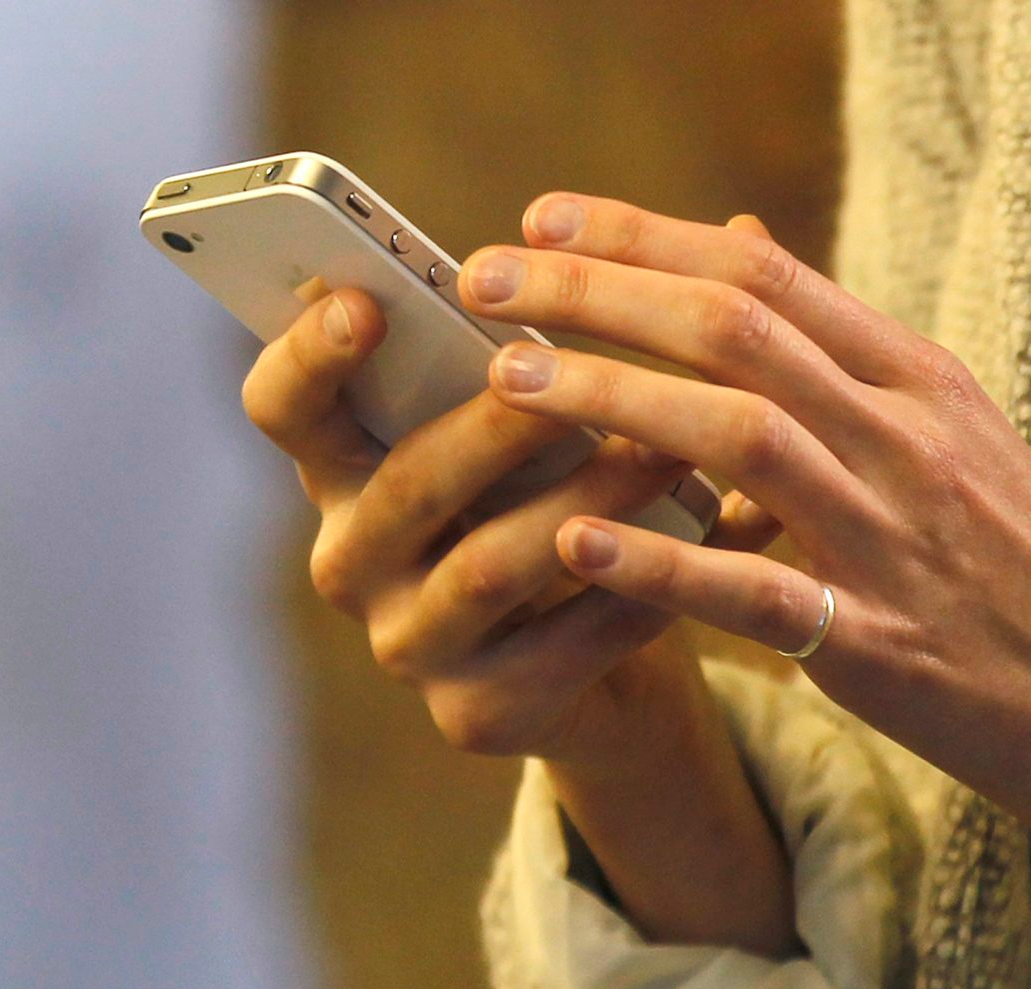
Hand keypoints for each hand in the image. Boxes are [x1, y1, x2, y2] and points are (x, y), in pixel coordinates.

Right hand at [242, 284, 797, 954]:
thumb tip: (746, 231)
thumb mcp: (579, 418)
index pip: (284, 409)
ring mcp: (410, 643)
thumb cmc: (581, 507)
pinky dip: (641, 588)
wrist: (612, 665)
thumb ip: (624, 332)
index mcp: (355, 464)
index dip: (307, 356)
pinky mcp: (477, 715)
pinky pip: (565, 645)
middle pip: (405, 482)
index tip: (365, 303)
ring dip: (589, 503)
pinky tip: (710, 550)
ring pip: (492, 564)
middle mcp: (357, 555)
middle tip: (576, 376)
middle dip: (499, 426)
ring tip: (673, 456)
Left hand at [458, 194, 1030, 931]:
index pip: (765, 276)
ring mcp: (898, 538)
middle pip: (735, 330)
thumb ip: (840, 346)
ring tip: (510, 384)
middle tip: (486, 281)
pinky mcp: (886, 644)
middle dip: (599, 293)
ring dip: (614, 399)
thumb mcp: (952, 429)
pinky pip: (760, 592)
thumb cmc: (1028, 565)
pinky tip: (579, 543)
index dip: (645, 237)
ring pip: (741, 434)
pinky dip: (666, 562)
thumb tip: (739, 243)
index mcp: (920, 381)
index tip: (545, 222)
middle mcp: (907, 438)